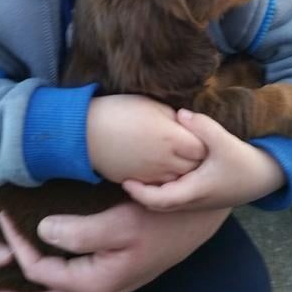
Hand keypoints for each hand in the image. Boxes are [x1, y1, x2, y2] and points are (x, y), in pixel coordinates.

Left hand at [0, 200, 228, 291]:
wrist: (194, 218)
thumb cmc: (160, 218)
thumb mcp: (121, 221)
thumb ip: (80, 232)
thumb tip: (41, 233)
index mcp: (95, 282)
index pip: (37, 270)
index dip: (13, 246)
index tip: (0, 216)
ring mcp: (101, 291)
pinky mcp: (106, 282)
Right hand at [87, 95, 204, 182]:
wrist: (87, 131)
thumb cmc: (119, 111)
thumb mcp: (152, 105)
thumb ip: (174, 119)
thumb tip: (186, 127)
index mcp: (172, 138)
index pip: (202, 148)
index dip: (203, 141)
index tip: (199, 135)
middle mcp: (167, 161)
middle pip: (194, 167)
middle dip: (196, 158)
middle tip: (192, 147)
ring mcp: (153, 175)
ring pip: (179, 180)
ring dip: (182, 171)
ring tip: (178, 157)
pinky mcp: (140, 183)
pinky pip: (161, 186)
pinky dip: (165, 179)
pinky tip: (161, 166)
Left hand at [123, 110, 285, 210]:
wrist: (266, 177)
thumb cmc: (244, 161)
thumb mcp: (224, 141)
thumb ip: (201, 126)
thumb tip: (180, 114)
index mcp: (195, 191)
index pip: (159, 200)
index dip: (139, 192)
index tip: (124, 180)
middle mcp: (194, 201)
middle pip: (158, 205)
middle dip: (140, 194)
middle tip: (123, 177)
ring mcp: (198, 202)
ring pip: (167, 203)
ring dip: (151, 193)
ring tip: (136, 174)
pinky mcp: (202, 196)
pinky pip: (176, 197)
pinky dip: (162, 190)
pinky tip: (158, 173)